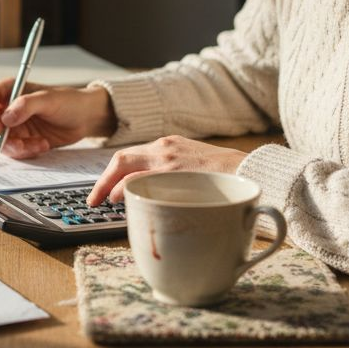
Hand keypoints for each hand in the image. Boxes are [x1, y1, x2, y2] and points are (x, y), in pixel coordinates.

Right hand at [0, 81, 115, 158]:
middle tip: (20, 144)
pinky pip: (12, 151)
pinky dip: (26, 152)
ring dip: (16, 148)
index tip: (1, 128)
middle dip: (1, 139)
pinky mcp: (20, 140)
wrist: (85, 118)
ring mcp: (11, 126)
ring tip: (39, 144)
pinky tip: (43, 145)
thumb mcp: (49, 99)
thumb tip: (5, 118)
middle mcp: (5, 108)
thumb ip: (26, 105)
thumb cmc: (69, 101)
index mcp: (7, 90)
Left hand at [87, 136, 246, 205]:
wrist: (254, 171)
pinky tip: (122, 202)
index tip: (107, 189)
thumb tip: (159, 196)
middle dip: (103, 180)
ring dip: (110, 187)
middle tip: (94, 199)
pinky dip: (126, 191)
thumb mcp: (198, 168)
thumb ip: (176, 176)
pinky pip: (140, 181)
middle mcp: (165, 148)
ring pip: (126, 168)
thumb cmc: (229, 177)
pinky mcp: (174, 173)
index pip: (132, 156)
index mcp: (170, 145)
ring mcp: (168, 160)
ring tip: (102, 202)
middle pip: (121, 159)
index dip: (114, 174)